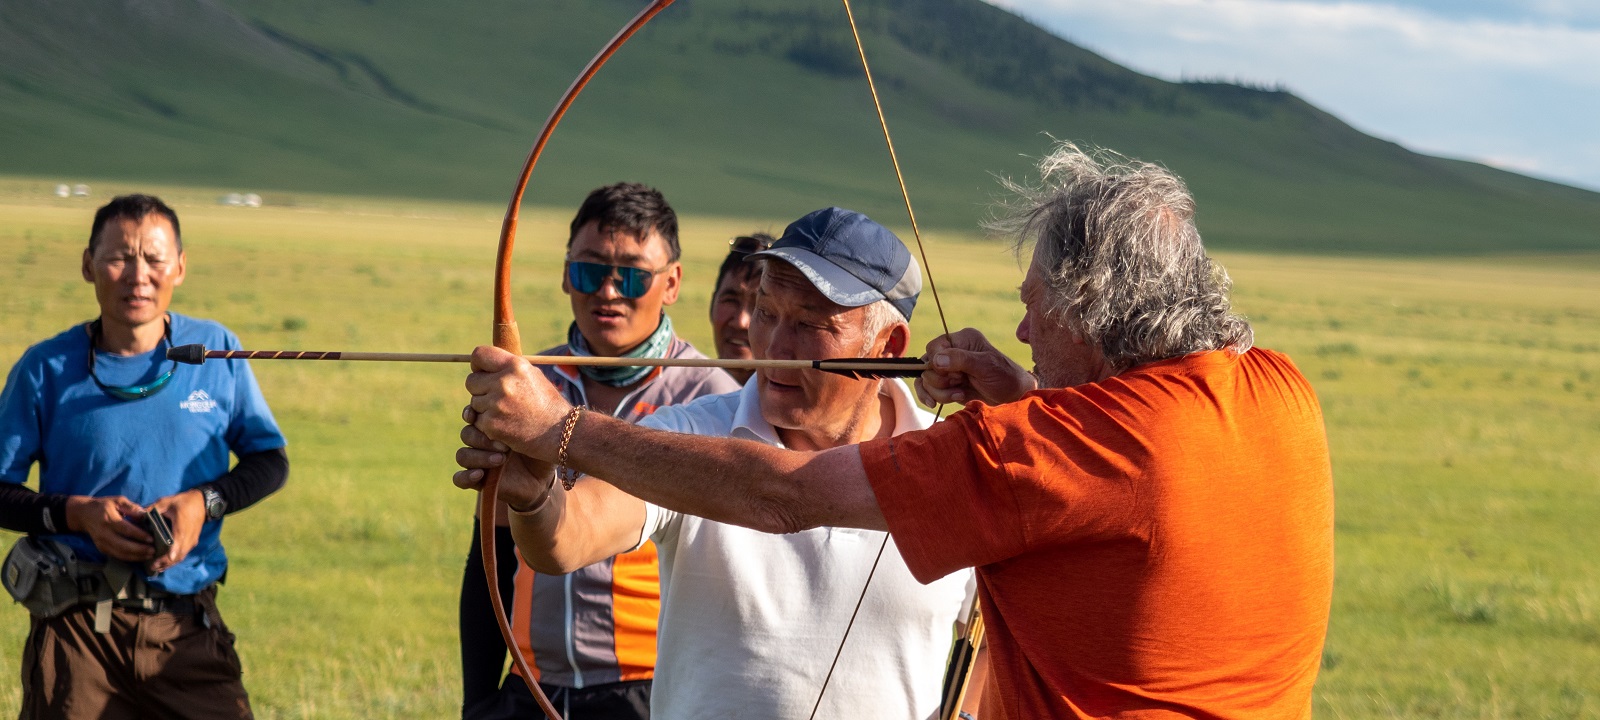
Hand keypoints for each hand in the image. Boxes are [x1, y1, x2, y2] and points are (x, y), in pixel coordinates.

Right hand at [63, 496, 154, 562]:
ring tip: (149, 555)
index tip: (152, 539)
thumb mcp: (117, 500)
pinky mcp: (101, 548)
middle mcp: (104, 533)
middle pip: (123, 545)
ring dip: (136, 556)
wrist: (83, 514)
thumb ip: (131, 507)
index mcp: (108, 519)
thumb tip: (145, 515)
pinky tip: (140, 557)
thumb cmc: (103, 506)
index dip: (139, 535)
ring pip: (120, 553)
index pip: (126, 530)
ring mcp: (101, 543)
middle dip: (139, 550)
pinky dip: (129, 558)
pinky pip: (116, 556)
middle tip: (154, 551)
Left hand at [145, 490, 205, 573]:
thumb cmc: (183, 502)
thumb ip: (152, 509)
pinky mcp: (192, 542)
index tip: (164, 560)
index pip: (178, 541)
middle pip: (179, 553)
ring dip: (170, 563)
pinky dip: (174, 560)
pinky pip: (183, 554)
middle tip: (152, 567)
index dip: (171, 552)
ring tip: (157, 568)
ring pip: (181, 556)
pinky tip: (165, 563)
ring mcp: (192, 540)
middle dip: (166, 562)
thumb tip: (137, 516)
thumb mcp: (166, 502)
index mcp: (181, 525)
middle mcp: (188, 536)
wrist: (202, 503)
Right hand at [454, 417, 558, 510]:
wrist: (544, 476)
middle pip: (466, 434)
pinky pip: (460, 479)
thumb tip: (520, 389)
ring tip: (501, 459)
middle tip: (504, 444)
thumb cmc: (541, 449)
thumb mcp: (538, 429)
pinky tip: (480, 473)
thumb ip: (526, 411)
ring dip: (479, 456)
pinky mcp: (478, 481)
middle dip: (482, 438)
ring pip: (463, 455)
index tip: (476, 414)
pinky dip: (466, 476)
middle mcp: (482, 441)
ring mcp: (478, 461)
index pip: (472, 415)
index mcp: (491, 425)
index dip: (470, 413)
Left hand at [464, 345, 573, 459]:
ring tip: (507, 413)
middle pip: (471, 381)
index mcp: (515, 366)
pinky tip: (506, 425)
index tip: (483, 373)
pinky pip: (478, 421)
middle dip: (480, 389)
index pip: (479, 354)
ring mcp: (496, 404)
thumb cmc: (547, 403)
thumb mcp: (532, 375)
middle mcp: (504, 382)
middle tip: (496, 397)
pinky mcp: (492, 425)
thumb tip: (483, 364)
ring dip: (485, 409)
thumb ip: (507, 367)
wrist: (561, 432)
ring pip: (474, 403)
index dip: (478, 364)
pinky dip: (489, 425)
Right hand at [916, 328, 1036, 406]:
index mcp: (962, 340)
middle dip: (940, 381)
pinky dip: (929, 397)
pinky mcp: (946, 386)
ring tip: (959, 394)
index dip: (938, 363)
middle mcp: (952, 352)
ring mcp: (948, 370)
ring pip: (925, 380)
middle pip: (926, 366)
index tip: (956, 374)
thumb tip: (936, 360)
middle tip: (960, 383)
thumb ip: (961, 360)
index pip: (934, 347)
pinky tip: (935, 403)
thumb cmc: (1004, 377)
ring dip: (939, 392)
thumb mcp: (986, 366)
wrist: (1012, 397)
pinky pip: (926, 390)